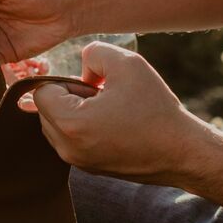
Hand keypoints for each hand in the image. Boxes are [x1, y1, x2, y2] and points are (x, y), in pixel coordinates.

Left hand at [24, 43, 217, 184]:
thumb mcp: (127, 64)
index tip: (95, 85)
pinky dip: (85, 129)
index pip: (41, 92)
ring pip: (56, 126)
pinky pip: (71, 141)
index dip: (67, 80)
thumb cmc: (155, 108)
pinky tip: (113, 125)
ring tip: (109, 111)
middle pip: (44, 111)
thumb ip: (94, 53)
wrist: (181, 151)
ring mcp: (77, 162)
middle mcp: (67, 148)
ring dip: (75, 113)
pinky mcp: (89, 169)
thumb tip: (81, 69)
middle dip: (69, 98)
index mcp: (71, 123)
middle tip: (104, 97)